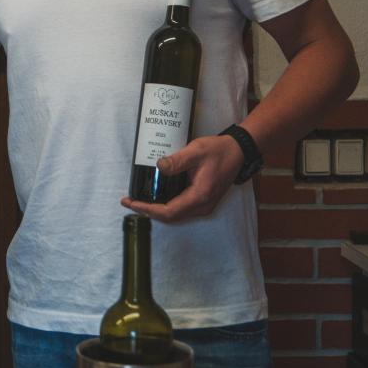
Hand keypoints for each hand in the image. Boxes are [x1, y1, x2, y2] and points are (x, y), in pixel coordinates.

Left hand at [121, 134, 242, 221]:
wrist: (238, 152)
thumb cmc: (219, 151)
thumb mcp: (196, 151)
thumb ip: (177, 160)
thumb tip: (158, 167)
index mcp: (200, 196)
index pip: (168, 211)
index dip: (147, 209)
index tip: (131, 202)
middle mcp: (202, 206)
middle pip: (170, 217)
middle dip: (148, 211)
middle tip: (130, 202)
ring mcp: (204, 206)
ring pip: (176, 215)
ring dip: (156, 210)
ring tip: (138, 200)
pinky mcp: (203, 202)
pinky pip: (181, 209)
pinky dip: (166, 206)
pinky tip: (155, 198)